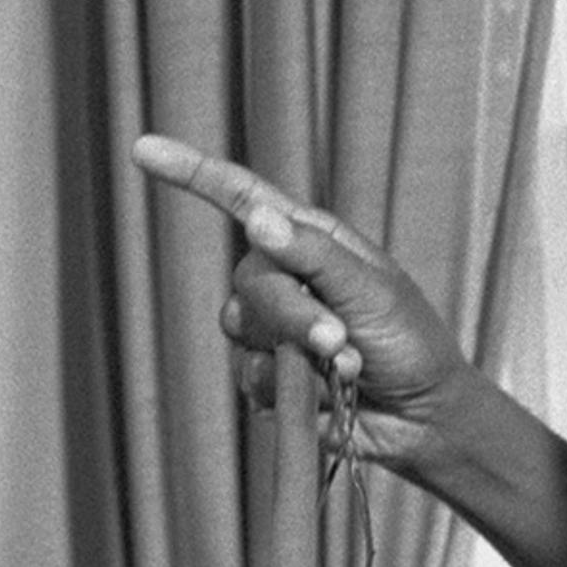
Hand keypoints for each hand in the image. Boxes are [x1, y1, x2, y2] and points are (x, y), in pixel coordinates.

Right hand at [131, 134, 472, 474]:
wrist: (423, 416)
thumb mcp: (371, 290)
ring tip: (347, 364)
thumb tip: (257, 219)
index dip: (191, 173)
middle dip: (291, 314)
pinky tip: (329, 393)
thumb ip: (314, 256)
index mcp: (308, 241)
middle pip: (248, 282)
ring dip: (296, 352)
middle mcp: (284, 279)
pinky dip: (292, 389)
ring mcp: (273, 330)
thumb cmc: (409, 341)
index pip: (241, 199)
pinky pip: (251, 377)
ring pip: (242, 330)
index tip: (142, 149)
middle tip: (339, 338)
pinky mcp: (269, 377)